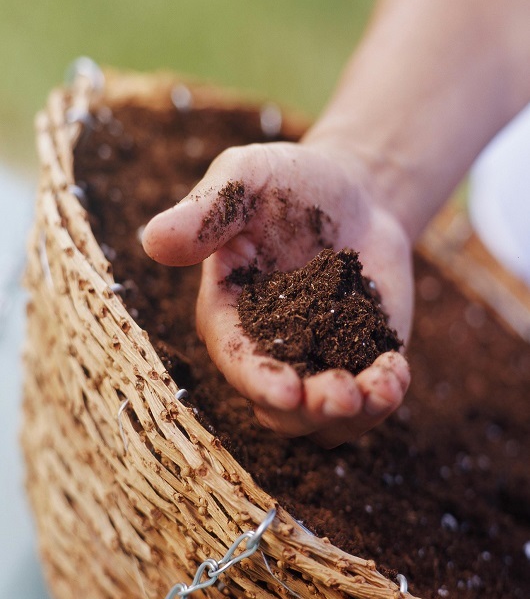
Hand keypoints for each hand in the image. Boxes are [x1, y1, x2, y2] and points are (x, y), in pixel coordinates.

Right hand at [142, 140, 412, 447]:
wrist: (352, 192)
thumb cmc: (289, 183)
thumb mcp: (247, 179)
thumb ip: (206, 211)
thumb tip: (152, 241)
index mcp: (229, 314)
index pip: (237, 360)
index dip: (259, 380)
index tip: (289, 391)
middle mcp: (269, 349)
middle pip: (280, 408)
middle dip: (310, 410)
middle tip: (344, 394)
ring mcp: (316, 359)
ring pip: (324, 418)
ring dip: (352, 414)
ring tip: (381, 388)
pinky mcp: (358, 359)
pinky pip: (367, 398)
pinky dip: (383, 395)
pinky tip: (396, 370)